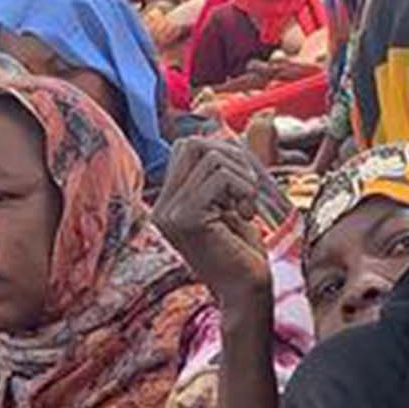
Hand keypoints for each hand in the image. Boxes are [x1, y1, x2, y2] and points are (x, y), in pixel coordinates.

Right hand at [149, 137, 273, 312]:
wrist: (246, 294)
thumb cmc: (243, 254)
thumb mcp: (230, 203)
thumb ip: (220, 169)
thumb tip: (215, 113)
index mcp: (168, 203)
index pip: (186, 146)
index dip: (222, 152)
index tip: (241, 183)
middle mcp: (162, 208)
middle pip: (193, 144)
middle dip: (232, 158)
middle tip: (247, 192)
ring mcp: (169, 214)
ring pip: (211, 157)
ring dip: (242, 178)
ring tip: (247, 208)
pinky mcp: (186, 220)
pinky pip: (220, 177)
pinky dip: (244, 189)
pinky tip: (246, 215)